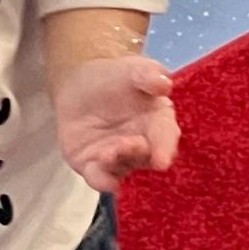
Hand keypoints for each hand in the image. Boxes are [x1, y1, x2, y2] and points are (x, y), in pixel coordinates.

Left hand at [52, 53, 177, 194]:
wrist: (81, 85)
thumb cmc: (116, 77)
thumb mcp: (133, 68)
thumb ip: (148, 73)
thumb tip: (164, 83)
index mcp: (159, 123)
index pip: (166, 137)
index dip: (165, 148)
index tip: (162, 159)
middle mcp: (144, 146)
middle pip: (147, 159)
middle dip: (141, 155)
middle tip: (132, 145)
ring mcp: (119, 159)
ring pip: (124, 170)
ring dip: (119, 165)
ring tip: (109, 153)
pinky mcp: (94, 165)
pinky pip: (100, 178)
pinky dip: (101, 180)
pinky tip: (100, 177)